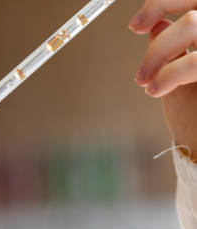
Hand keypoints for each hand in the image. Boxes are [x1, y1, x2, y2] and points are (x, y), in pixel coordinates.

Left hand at [130, 0, 196, 157]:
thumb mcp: (183, 78)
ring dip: (158, 52)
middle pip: (194, 8)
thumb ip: (176, 47)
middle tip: (138, 42)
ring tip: (147, 83)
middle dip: (159, 21)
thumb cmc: (196, 119)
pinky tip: (156, 90)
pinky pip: (195, 61)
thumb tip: (156, 23)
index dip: (163, 2)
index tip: (136, 25)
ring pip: (192, 25)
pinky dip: (170, 72)